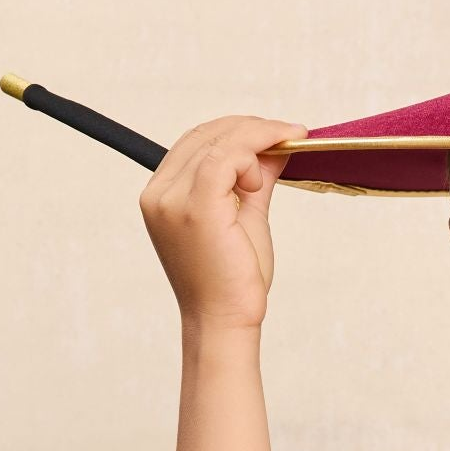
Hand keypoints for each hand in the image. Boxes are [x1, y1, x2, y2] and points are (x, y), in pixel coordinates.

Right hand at [139, 115, 306, 334]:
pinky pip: (225, 159)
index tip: (278, 132)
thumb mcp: (246, 216)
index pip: (197, 142)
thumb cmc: (234, 281)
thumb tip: (275, 145)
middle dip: (252, 129)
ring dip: (258, 139)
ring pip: (218, 142)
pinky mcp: (196, 208)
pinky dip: (252, 155)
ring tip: (285, 151)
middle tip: (290, 133)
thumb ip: (255, 179)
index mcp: (162, 194)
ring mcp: (172, 200)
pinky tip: (263, 178)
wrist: (226, 321)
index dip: (238, 131)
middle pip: (205, 135)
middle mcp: (159, 194)